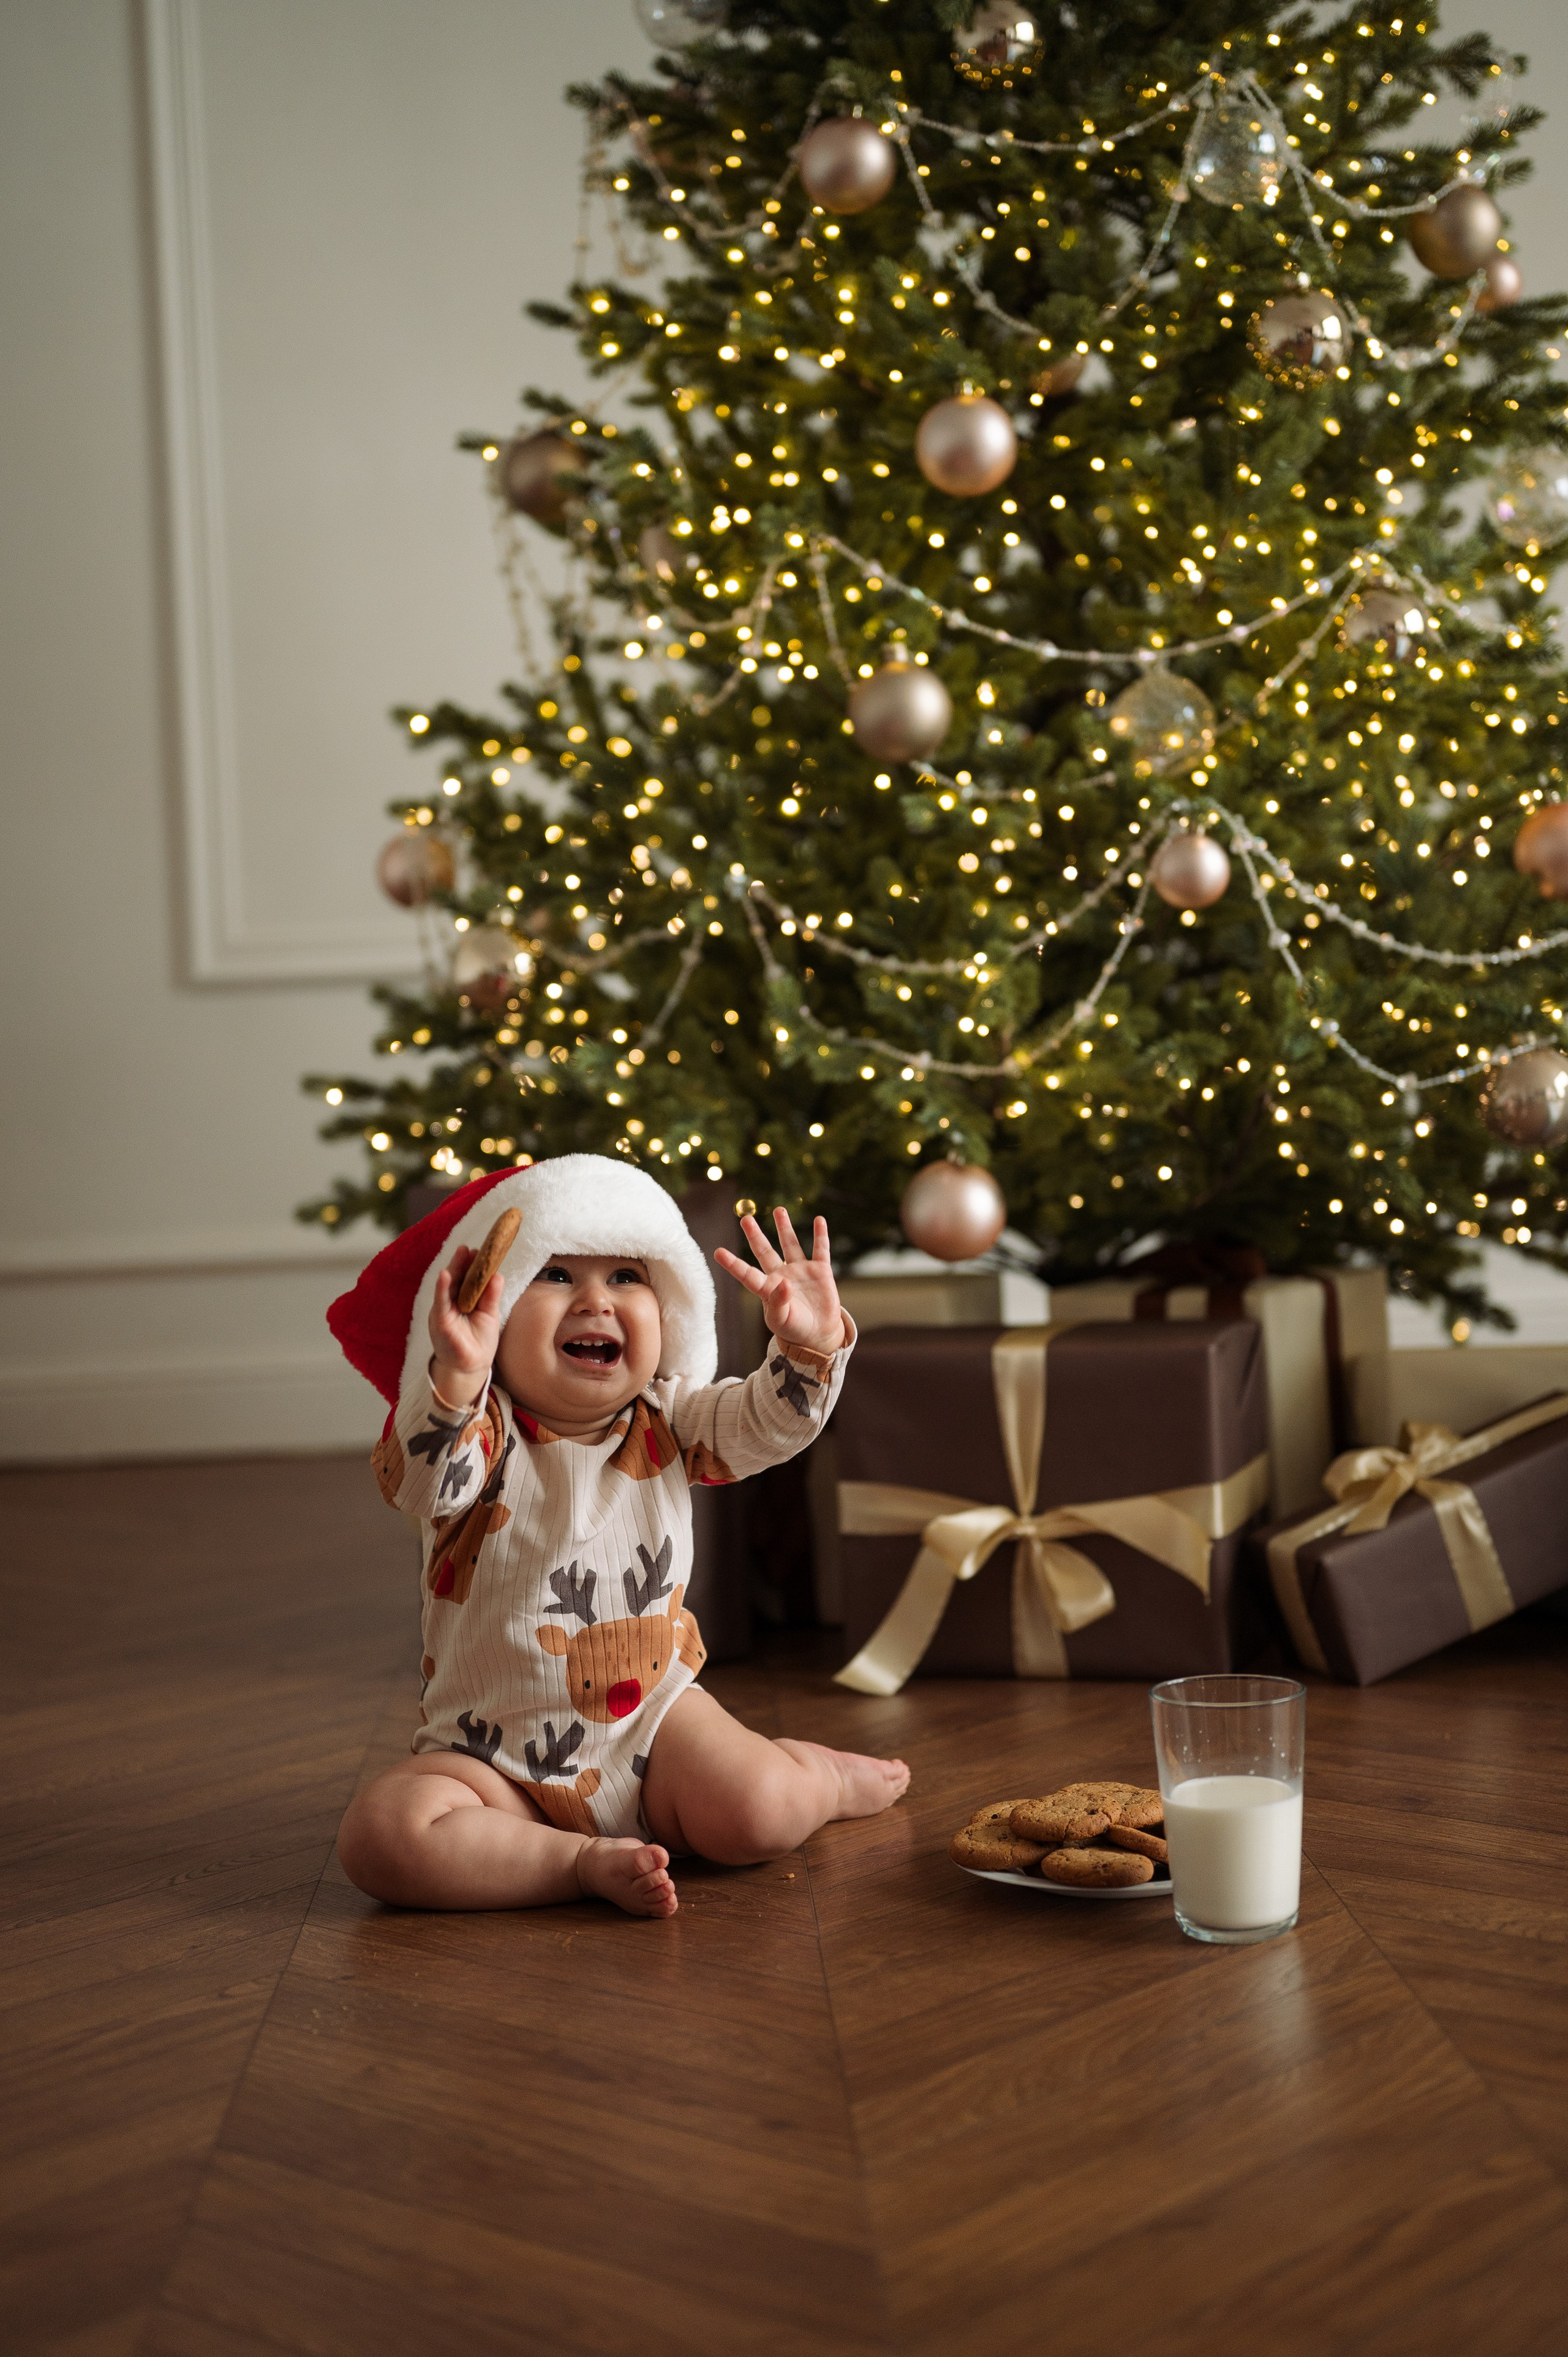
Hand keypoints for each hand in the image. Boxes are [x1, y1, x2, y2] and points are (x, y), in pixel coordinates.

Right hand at [427, 1247, 502, 1407]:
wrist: (472, 1368)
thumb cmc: (479, 1341)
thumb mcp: (489, 1315)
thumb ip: (491, 1296)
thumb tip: (498, 1274)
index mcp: (462, 1300)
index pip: (465, 1278)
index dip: (471, 1264)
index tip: (479, 1250)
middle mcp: (450, 1304)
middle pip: (455, 1279)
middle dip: (462, 1262)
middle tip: (469, 1247)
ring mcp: (444, 1313)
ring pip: (447, 1287)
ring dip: (453, 1269)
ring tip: (461, 1253)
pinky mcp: (440, 1323)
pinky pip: (440, 1304)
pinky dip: (442, 1289)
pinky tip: (445, 1275)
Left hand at [715, 1209, 845, 1355]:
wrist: (818, 1333)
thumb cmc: (794, 1328)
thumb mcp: (781, 1320)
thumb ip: (779, 1302)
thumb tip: (785, 1283)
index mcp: (767, 1289)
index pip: (747, 1273)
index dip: (733, 1264)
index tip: (718, 1252)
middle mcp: (781, 1275)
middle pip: (765, 1251)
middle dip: (755, 1235)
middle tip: (745, 1219)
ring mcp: (800, 1271)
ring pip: (790, 1244)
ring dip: (785, 1227)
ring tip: (779, 1210)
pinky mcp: (820, 1271)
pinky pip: (821, 1249)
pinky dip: (821, 1235)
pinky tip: (819, 1221)